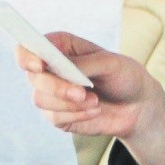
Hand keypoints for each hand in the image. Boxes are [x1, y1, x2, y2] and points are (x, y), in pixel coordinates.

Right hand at [14, 32, 164, 164]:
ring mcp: (51, 93)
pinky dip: (77, 115)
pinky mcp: (57, 114)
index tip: (39, 66)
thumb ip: (84, 63)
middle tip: (81, 92)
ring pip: (41, 99)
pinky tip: (94, 110)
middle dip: (57, 87)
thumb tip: (62, 69)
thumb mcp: (110, 63)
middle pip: (33, 76)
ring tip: (95, 101)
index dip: (27, 56)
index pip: (27, 48)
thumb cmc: (124, 76)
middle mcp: (50, 69)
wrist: (137, 106)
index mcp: (59, 47)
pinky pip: (54, 117)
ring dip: (69, 103)